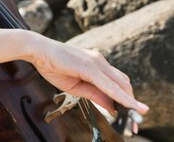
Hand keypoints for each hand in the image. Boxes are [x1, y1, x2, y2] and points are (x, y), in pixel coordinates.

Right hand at [30, 36, 148, 122]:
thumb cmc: (53, 65)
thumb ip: (94, 94)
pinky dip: (120, 96)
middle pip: (124, 84)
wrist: (38, 50)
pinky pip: (109, 85)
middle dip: (132, 104)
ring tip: (135, 118)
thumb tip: (112, 107)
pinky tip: (128, 106)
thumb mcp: (76, 86)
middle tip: (136, 123)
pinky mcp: (89, 66)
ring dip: (130, 102)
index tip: (133, 115)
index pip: (118, 83)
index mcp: (96, 65)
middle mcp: (100, 61)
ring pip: (120, 84)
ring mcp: (96, 62)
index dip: (128, 99)